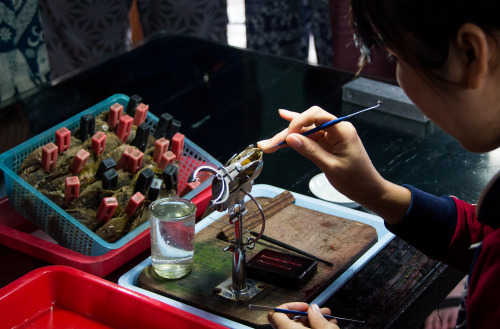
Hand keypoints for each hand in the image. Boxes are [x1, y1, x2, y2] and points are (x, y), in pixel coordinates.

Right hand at [257, 107, 410, 224]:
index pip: (316, 115)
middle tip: (267, 145)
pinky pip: (308, 140)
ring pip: (304, 132)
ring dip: (286, 138)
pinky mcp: (327, 145)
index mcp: (341, 130)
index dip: (298, 121)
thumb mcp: (331, 166)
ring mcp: (331, 137)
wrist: (369, 191)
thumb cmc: (355, 180)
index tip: (286, 136)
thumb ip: (310, 151)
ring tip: (266, 145)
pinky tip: (281, 135)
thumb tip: (290, 138)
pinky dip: (295, 142)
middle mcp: (335, 129)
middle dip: (286, 133)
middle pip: (307, 124)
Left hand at [267, 302, 339, 328]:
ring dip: (314, 322)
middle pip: (291, 321)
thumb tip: (313, 309)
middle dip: (308, 314)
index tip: (303, 306)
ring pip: (299, 328)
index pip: (275, 314)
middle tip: (323, 311)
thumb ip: (318, 317)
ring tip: (330, 320)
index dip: (288, 306)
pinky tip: (329, 327)